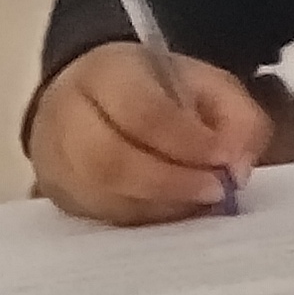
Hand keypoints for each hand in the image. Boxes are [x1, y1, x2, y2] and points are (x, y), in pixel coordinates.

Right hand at [26, 43, 273, 225]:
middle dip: (171, 183)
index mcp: (104, 73)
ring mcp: (55, 161)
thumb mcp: (209, 86)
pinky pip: (101, 218)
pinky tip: (173, 210)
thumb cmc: (159, 93)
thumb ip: (239, 119)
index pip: (140, 111)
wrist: (100, 100)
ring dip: (161, 207)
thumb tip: (238, 169)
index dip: (187, 142)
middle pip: (108, 161)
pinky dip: (145, 222)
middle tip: (215, 191)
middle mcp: (65, 116)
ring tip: (198, 202)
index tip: (224, 159)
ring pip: (103, 197)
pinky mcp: (59, 197)